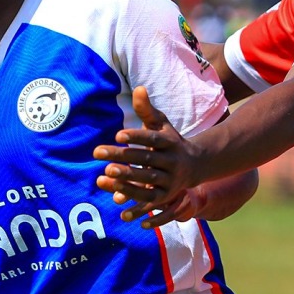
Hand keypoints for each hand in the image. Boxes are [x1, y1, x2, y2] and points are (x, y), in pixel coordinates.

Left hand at [93, 86, 199, 225]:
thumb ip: (147, 110)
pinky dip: (135, 205)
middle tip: (98, 152)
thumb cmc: (169, 140)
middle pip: (146, 160)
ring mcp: (170, 180)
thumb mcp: (161, 124)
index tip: (117, 134)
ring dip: (126, 180)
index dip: (136, 136)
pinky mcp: (166, 196)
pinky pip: (150, 201)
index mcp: (170, 142)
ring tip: (103, 176)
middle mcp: (172, 162)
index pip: (152, 139)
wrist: (195, 165)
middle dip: (123, 157)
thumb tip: (138, 89)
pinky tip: (117, 204)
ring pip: (147, 182)